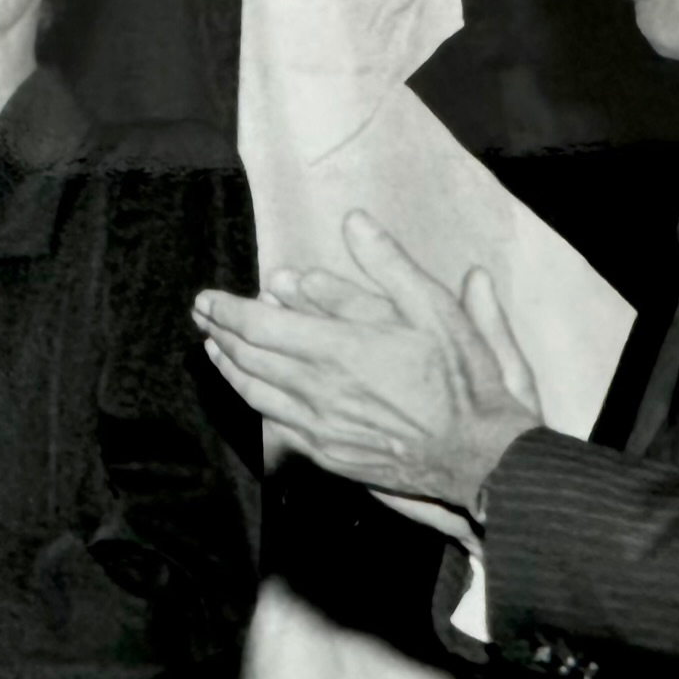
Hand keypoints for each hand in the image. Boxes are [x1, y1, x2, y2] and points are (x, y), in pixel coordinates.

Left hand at [191, 210, 541, 510]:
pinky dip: (251, 399)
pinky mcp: (326, 453)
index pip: (258, 325)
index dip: (227, 309)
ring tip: (212, 347)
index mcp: (339, 348)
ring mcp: (318, 426)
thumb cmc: (462, 381)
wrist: (478, 456)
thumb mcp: (435, 309)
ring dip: (228, 366)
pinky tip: (248, 390)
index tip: (207, 297)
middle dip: (218, 331)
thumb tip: (353, 222)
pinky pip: (273, 423)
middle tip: (201, 314)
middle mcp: (318, 389)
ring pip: (254, 392)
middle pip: (248, 357)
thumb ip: (387, 265)